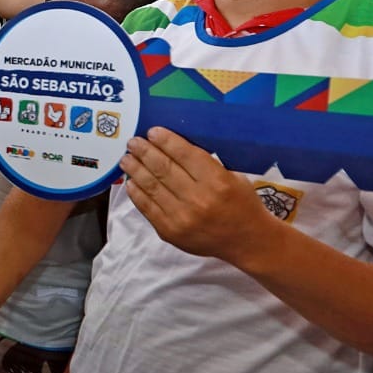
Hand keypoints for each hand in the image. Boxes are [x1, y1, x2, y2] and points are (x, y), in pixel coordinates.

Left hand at [119, 127, 271, 263]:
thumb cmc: (241, 204)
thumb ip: (206, 164)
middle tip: (133, 142)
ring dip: (135, 170)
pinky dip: (136, 193)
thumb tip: (173, 146)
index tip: (152, 131)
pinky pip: (147, 207)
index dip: (166, 141)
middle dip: (145, 152)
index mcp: (217, 181)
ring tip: (126, 159)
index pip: (184, 155)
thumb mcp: (233, 177)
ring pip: (151, 186)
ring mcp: (181, 217)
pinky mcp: (169, 231)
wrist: (246, 241)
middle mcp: (198, 199)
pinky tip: (131, 181)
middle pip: (163, 169)